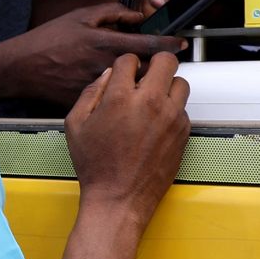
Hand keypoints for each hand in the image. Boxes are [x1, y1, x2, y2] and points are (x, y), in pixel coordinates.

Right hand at [0, 2, 183, 106]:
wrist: (22, 73)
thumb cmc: (47, 45)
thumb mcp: (79, 16)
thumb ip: (112, 12)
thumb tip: (136, 15)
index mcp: (106, 46)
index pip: (151, 45)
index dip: (170, 44)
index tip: (179, 43)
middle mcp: (109, 72)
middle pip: (154, 71)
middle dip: (163, 68)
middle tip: (159, 65)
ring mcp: (103, 93)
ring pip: (139, 92)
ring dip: (149, 88)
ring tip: (141, 84)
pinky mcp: (96, 109)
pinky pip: (120, 107)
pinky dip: (126, 103)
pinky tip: (121, 99)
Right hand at [64, 52, 190, 228]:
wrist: (119, 198)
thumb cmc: (97, 166)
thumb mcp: (76, 125)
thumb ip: (90, 93)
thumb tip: (106, 76)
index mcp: (120, 98)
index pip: (130, 59)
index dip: (126, 64)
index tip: (125, 72)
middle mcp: (150, 103)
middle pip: (166, 61)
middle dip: (155, 64)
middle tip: (147, 75)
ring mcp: (170, 118)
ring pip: (180, 82)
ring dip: (167, 86)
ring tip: (154, 98)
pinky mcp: (182, 133)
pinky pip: (183, 109)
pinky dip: (172, 110)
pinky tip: (156, 122)